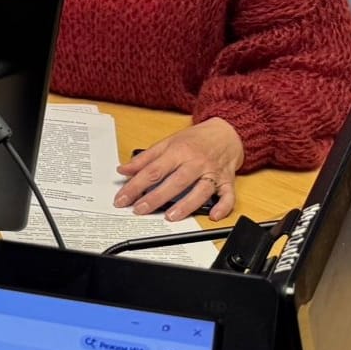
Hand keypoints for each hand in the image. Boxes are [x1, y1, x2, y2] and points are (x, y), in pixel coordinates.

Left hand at [115, 118, 243, 220]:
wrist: (226, 133)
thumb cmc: (194, 140)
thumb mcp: (166, 143)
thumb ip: (144, 159)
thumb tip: (123, 170)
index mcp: (178, 152)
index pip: (153, 171)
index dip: (135, 186)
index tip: (123, 199)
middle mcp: (196, 163)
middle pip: (175, 182)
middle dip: (156, 198)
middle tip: (140, 210)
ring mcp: (213, 173)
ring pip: (200, 190)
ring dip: (186, 205)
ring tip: (170, 216)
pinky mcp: (228, 181)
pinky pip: (228, 196)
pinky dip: (222, 207)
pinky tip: (213, 215)